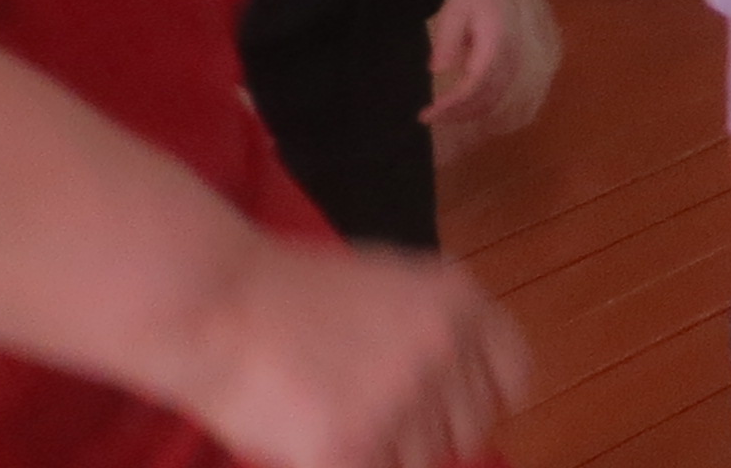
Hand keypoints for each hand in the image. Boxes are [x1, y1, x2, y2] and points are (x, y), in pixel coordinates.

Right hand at [170, 234, 528, 467]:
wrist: (217, 303)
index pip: (514, 377)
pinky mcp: (352, 448)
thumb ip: (437, 323)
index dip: (485, 401)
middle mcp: (445, 350)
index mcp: (460, 303)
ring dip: (385, 455)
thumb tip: (467, 377)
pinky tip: (311, 441)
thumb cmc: (291, 292)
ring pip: (421, 462)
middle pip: (472, 429)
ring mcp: (402, 401)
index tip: (454, 415)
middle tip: (383, 426)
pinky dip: (341, 463)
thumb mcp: (392, 280)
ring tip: (334, 421)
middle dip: (432, 434)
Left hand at [417, 0, 524, 128]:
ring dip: (468, 112)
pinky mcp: (512, 65)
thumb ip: (447, 41)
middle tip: (428, 117)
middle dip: (457, 112)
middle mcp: (509, 58)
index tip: (428, 112)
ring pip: (494, 98)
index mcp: (495, 44)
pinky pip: (498, 93)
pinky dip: (479, 105)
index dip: (452, 102)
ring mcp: (514, 62)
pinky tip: (461, 107)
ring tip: (441, 115)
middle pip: (486, 97)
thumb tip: (437, 70)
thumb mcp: (453, 13)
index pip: (475, 83)